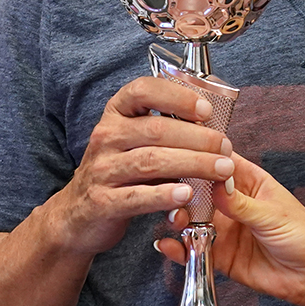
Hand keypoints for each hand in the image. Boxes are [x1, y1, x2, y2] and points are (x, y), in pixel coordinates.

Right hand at [35, 75, 234, 257]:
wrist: (79, 214)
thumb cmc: (119, 171)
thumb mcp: (135, 141)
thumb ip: (166, 129)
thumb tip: (214, 122)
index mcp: (116, 114)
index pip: (143, 91)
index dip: (177, 97)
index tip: (205, 109)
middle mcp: (106, 136)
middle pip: (156, 130)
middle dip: (198, 138)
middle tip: (225, 147)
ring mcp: (102, 169)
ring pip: (151, 161)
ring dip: (192, 164)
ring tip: (221, 170)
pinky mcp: (103, 202)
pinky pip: (137, 197)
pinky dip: (165, 195)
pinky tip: (187, 195)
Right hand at [154, 154, 304, 305]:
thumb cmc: (304, 236)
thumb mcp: (272, 215)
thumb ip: (241, 203)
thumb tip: (214, 184)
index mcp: (250, 182)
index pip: (221, 162)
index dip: (202, 156)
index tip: (181, 153)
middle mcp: (232, 203)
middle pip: (199, 190)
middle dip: (183, 191)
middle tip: (174, 195)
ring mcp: (224, 228)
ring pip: (191, 219)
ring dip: (178, 218)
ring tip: (176, 221)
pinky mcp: (219, 254)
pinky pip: (193, 249)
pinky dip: (179, 248)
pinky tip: (169, 245)